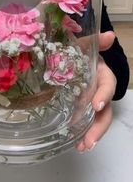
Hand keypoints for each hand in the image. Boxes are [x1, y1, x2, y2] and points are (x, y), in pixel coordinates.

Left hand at [75, 31, 116, 151]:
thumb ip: (95, 40)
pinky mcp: (83, 108)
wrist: (70, 57)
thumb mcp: (83, 44)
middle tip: (90, 140)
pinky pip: (86, 122)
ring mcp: (92, 100)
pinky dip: (83, 134)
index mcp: (102, 73)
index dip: (104, 95)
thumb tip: (111, 34)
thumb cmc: (79, 51)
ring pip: (98, 119)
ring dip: (92, 134)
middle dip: (99, 125)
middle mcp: (100, 90)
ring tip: (82, 147)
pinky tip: (76, 145)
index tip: (96, 105)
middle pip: (105, 110)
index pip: (108, 84)